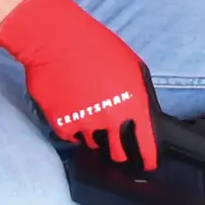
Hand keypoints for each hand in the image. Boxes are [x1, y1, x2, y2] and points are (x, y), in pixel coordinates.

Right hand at [0, 0, 158, 171]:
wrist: (55, 41)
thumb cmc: (98, 47)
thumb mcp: (133, 67)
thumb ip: (140, 96)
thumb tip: (144, 116)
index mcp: (134, 105)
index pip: (146, 145)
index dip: (148, 158)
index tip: (148, 163)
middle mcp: (111, 120)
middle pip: (119, 154)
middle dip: (122, 152)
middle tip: (119, 144)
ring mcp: (85, 125)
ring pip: (95, 145)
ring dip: (97, 137)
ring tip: (92, 118)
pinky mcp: (61, 125)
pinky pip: (72, 137)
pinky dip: (75, 130)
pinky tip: (74, 112)